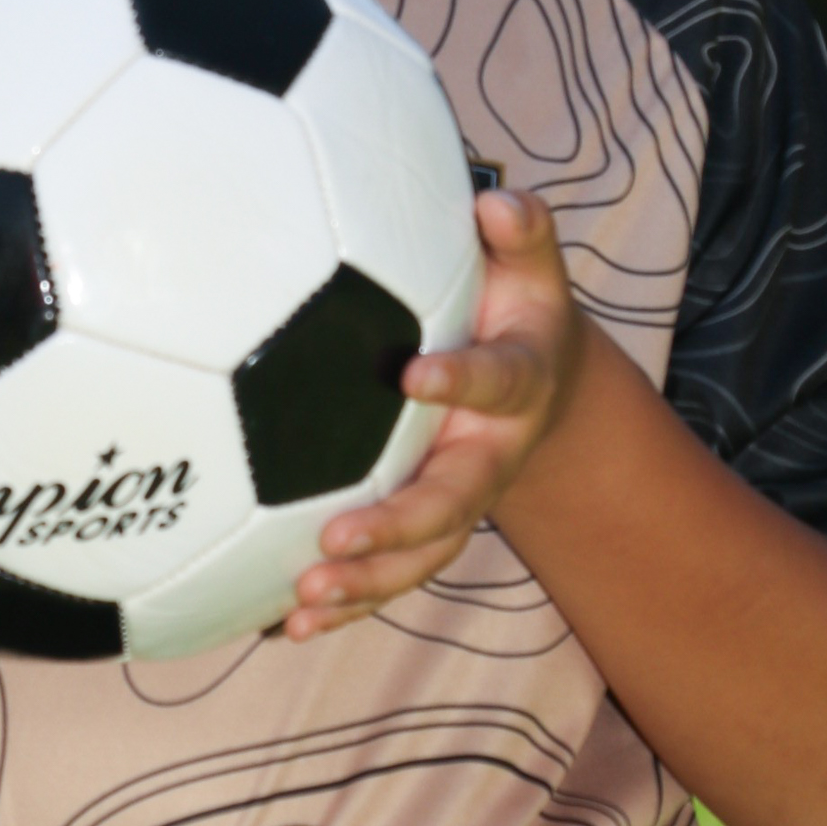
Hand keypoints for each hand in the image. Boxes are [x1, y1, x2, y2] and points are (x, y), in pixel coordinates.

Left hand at [285, 188, 583, 638]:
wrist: (544, 382)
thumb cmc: (517, 305)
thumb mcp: (530, 264)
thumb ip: (521, 231)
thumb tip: (495, 200)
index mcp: (518, 384)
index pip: (495, 382)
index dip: (460, 382)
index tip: (414, 374)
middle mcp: (489, 454)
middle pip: (453, 501)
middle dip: (397, 524)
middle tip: (337, 537)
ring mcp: (458, 499)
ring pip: (420, 556)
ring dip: (366, 585)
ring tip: (305, 600)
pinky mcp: (425, 527)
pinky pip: (389, 575)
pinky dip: (344, 605)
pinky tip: (282, 625)